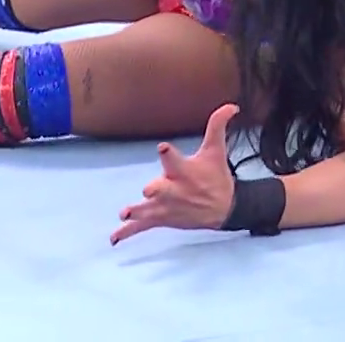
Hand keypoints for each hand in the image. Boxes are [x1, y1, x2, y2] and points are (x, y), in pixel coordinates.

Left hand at [110, 104, 240, 244]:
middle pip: (162, 189)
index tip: (163, 148)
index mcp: (186, 171)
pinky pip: (142, 226)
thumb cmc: (216, 177)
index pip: (176, 160)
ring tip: (125, 213)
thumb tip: (231, 105)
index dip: (169, 154)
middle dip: (156, 190)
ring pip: (149, 210)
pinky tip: (113, 239)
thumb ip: (217, 126)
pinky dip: (128, 232)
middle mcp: (175, 190)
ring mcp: (167, 206)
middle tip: (148, 190)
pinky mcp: (161, 218)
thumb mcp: (216, 151)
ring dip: (138, 211)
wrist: (224, 209)